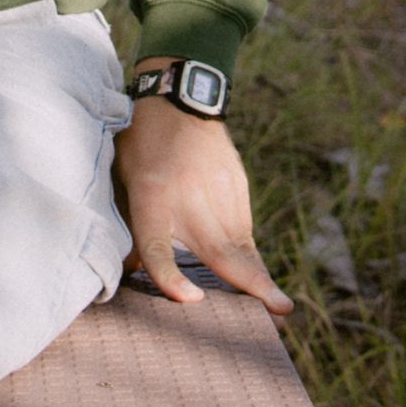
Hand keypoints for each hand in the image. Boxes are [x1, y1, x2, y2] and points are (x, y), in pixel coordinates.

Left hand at [113, 62, 292, 315]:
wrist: (178, 95)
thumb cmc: (142, 142)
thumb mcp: (125, 176)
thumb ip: (132, 224)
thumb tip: (131, 271)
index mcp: (151, 192)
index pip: (157, 242)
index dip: (170, 275)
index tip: (192, 299)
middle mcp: (188, 193)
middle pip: (218, 248)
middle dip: (250, 283)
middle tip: (279, 310)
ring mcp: (218, 186)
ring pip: (240, 240)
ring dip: (258, 274)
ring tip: (278, 305)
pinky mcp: (236, 182)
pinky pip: (243, 226)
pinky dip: (249, 252)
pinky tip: (257, 273)